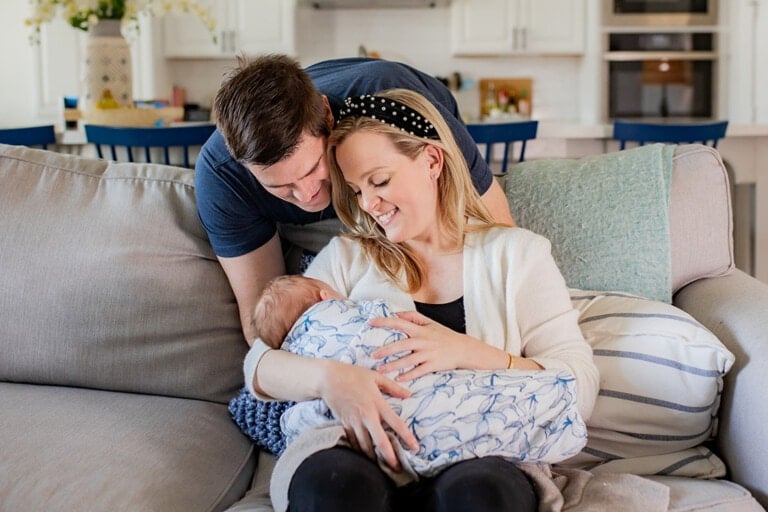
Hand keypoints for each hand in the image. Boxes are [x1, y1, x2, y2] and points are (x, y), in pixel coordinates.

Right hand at [320, 360, 418, 470]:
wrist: (328, 378)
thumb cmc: (353, 374)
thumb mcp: (375, 376)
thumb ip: (393, 387)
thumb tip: (408, 394)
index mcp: (377, 403)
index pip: (396, 423)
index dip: (407, 437)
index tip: (415, 448)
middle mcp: (367, 415)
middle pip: (380, 441)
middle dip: (389, 457)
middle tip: (397, 468)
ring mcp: (354, 421)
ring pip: (365, 446)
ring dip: (373, 457)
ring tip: (381, 466)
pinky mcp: (344, 424)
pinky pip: (353, 442)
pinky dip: (359, 450)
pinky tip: (365, 456)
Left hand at [369, 310, 487, 380]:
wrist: (464, 349)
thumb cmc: (445, 335)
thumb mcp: (430, 323)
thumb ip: (413, 317)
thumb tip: (396, 314)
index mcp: (420, 330)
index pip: (399, 323)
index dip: (384, 322)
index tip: (370, 323)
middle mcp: (423, 341)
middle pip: (401, 344)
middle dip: (386, 350)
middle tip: (373, 355)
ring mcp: (428, 353)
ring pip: (408, 360)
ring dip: (393, 365)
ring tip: (380, 370)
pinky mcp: (434, 365)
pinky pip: (419, 371)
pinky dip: (409, 375)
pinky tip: (399, 379)